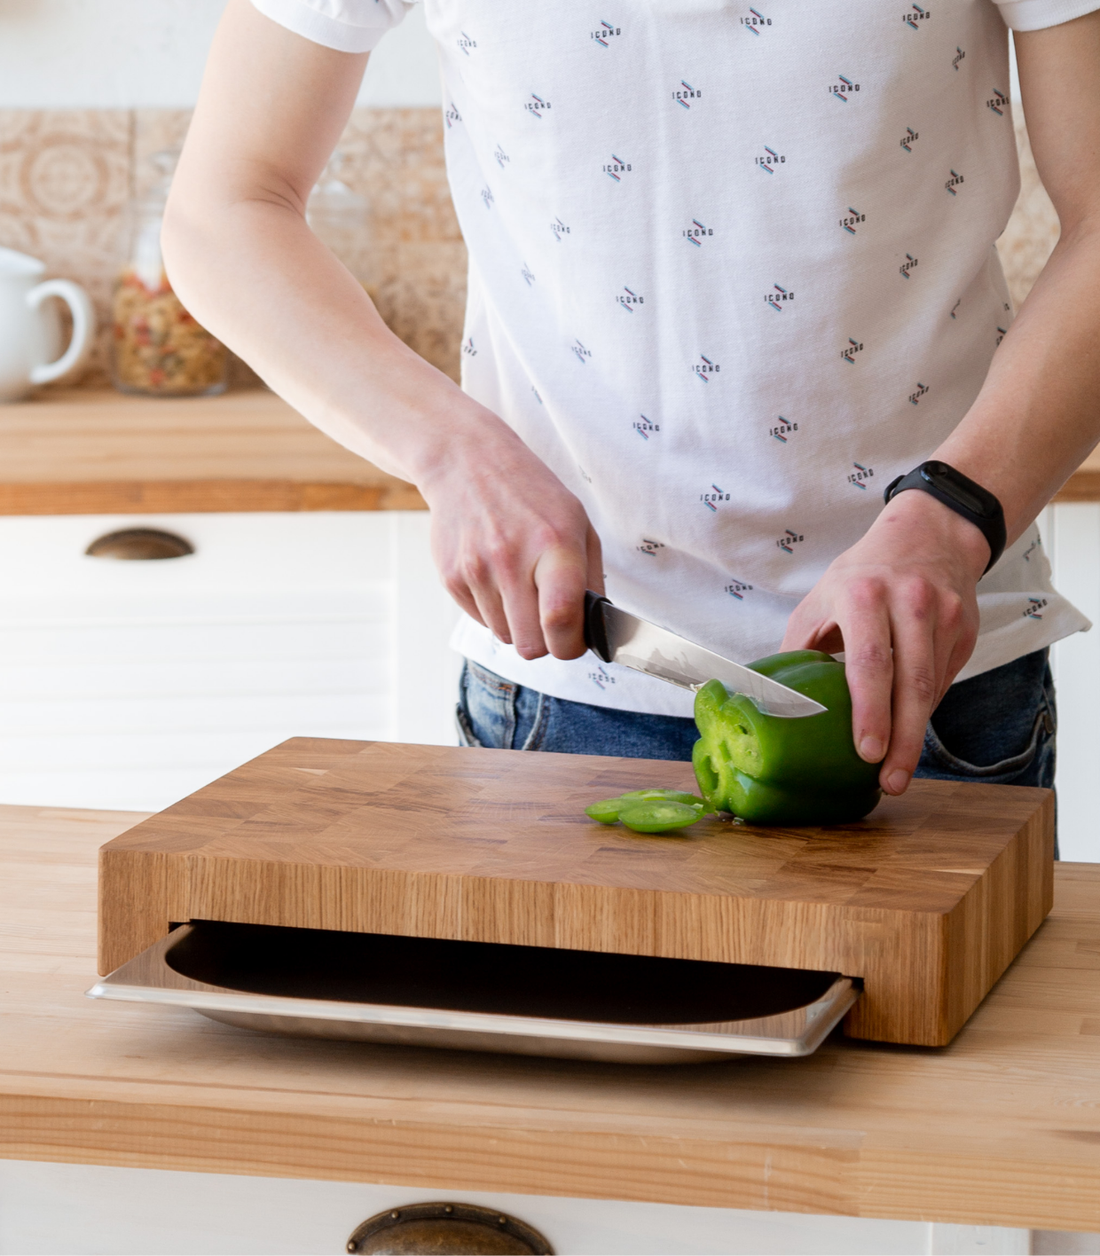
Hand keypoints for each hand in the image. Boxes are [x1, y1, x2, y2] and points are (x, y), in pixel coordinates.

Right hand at [420, 422, 602, 660]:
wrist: (467, 462)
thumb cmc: (531, 494)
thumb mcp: (577, 522)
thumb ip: (590, 578)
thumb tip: (594, 629)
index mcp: (553, 544)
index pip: (560, 620)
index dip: (571, 646)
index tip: (573, 641)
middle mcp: (511, 559)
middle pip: (530, 645)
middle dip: (545, 642)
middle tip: (549, 620)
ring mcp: (476, 569)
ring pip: (505, 637)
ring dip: (517, 624)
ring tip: (519, 585)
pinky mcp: (451, 577)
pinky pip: (480, 621)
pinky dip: (493, 610)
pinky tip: (496, 576)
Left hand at [780, 491, 988, 794]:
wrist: (930, 534)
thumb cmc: (862, 573)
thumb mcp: (821, 598)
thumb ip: (801, 646)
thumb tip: (774, 699)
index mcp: (863, 594)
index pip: (869, 662)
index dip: (870, 711)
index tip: (866, 752)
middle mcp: (908, 602)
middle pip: (909, 683)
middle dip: (900, 739)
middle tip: (888, 781)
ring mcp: (944, 615)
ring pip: (931, 687)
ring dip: (915, 734)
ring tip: (897, 772)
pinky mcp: (965, 629)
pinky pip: (943, 680)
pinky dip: (924, 710)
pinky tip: (909, 732)